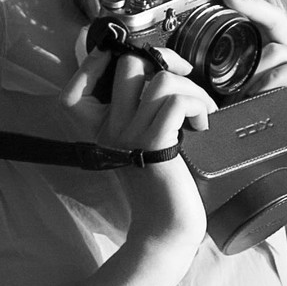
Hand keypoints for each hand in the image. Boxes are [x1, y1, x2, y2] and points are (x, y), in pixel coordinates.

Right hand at [63, 45, 215, 268]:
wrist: (166, 228)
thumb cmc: (164, 184)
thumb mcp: (146, 142)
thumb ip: (143, 110)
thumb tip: (164, 70)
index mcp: (100, 125)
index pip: (83, 77)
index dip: (108, 56)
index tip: (147, 61)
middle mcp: (107, 128)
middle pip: (128, 64)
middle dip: (166, 60)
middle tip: (187, 80)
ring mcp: (128, 137)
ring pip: (159, 80)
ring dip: (191, 88)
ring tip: (202, 110)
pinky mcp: (153, 147)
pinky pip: (176, 102)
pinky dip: (197, 105)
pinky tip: (202, 124)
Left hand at [222, 0, 286, 193]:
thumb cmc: (269, 153)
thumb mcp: (234, 116)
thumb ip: (214, 93)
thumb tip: (177, 75)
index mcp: (277, 65)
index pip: (263, 26)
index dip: (246, 8)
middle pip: (279, 22)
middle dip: (254, 9)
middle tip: (231, 4)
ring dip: (261, 63)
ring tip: (243, 89)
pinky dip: (285, 74)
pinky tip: (266, 88)